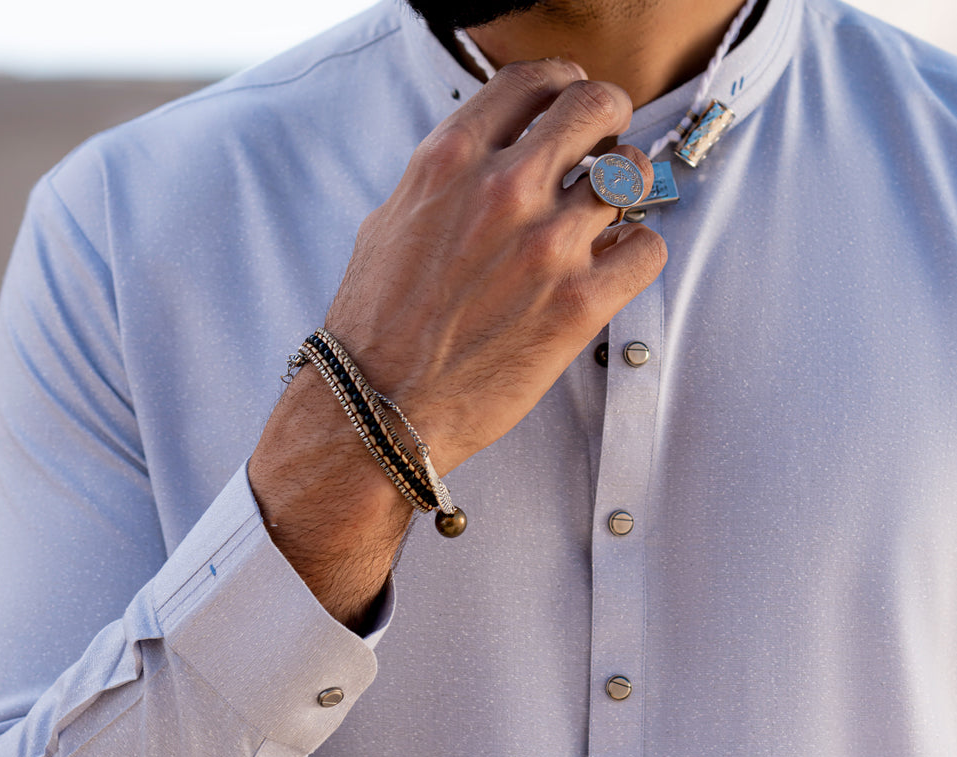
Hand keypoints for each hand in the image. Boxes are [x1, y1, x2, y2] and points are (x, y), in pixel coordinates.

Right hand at [251, 60, 665, 627]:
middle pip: (593, 106)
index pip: (532, 80)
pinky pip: (646, 249)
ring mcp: (548, 245)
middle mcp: (504, 189)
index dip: (561, 86)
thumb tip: (487, 163)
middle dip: (607, 120)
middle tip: (604, 146)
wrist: (379, 408)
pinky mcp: (579, 303)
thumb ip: (447, 181)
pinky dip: (636, 253)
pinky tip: (611, 267)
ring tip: (605, 218)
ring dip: (625, 190)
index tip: (567, 106)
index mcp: (451, 160)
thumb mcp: (391, 223)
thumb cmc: (377, 328)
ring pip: (631, 174)